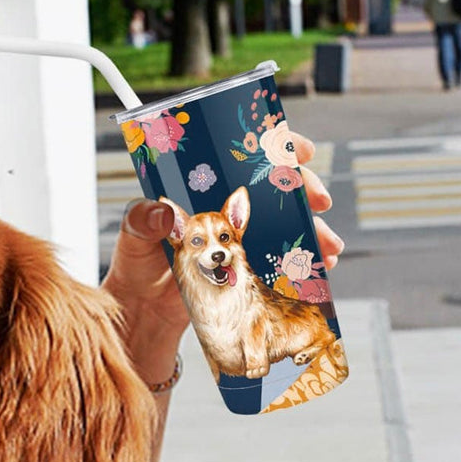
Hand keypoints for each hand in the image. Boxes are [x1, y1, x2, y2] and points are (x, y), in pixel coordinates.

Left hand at [101, 129, 344, 375]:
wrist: (142, 315)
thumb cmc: (134, 267)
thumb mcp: (132, 238)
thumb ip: (142, 221)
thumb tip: (162, 210)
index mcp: (200, 190)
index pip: (241, 156)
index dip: (274, 146)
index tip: (298, 151)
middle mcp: (224, 209)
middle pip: (274, 187)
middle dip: (304, 189)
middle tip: (319, 200)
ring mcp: (240, 239)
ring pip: (286, 223)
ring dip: (313, 230)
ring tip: (328, 246)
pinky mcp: (247, 269)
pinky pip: (283, 258)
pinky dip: (305, 261)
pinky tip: (320, 269)